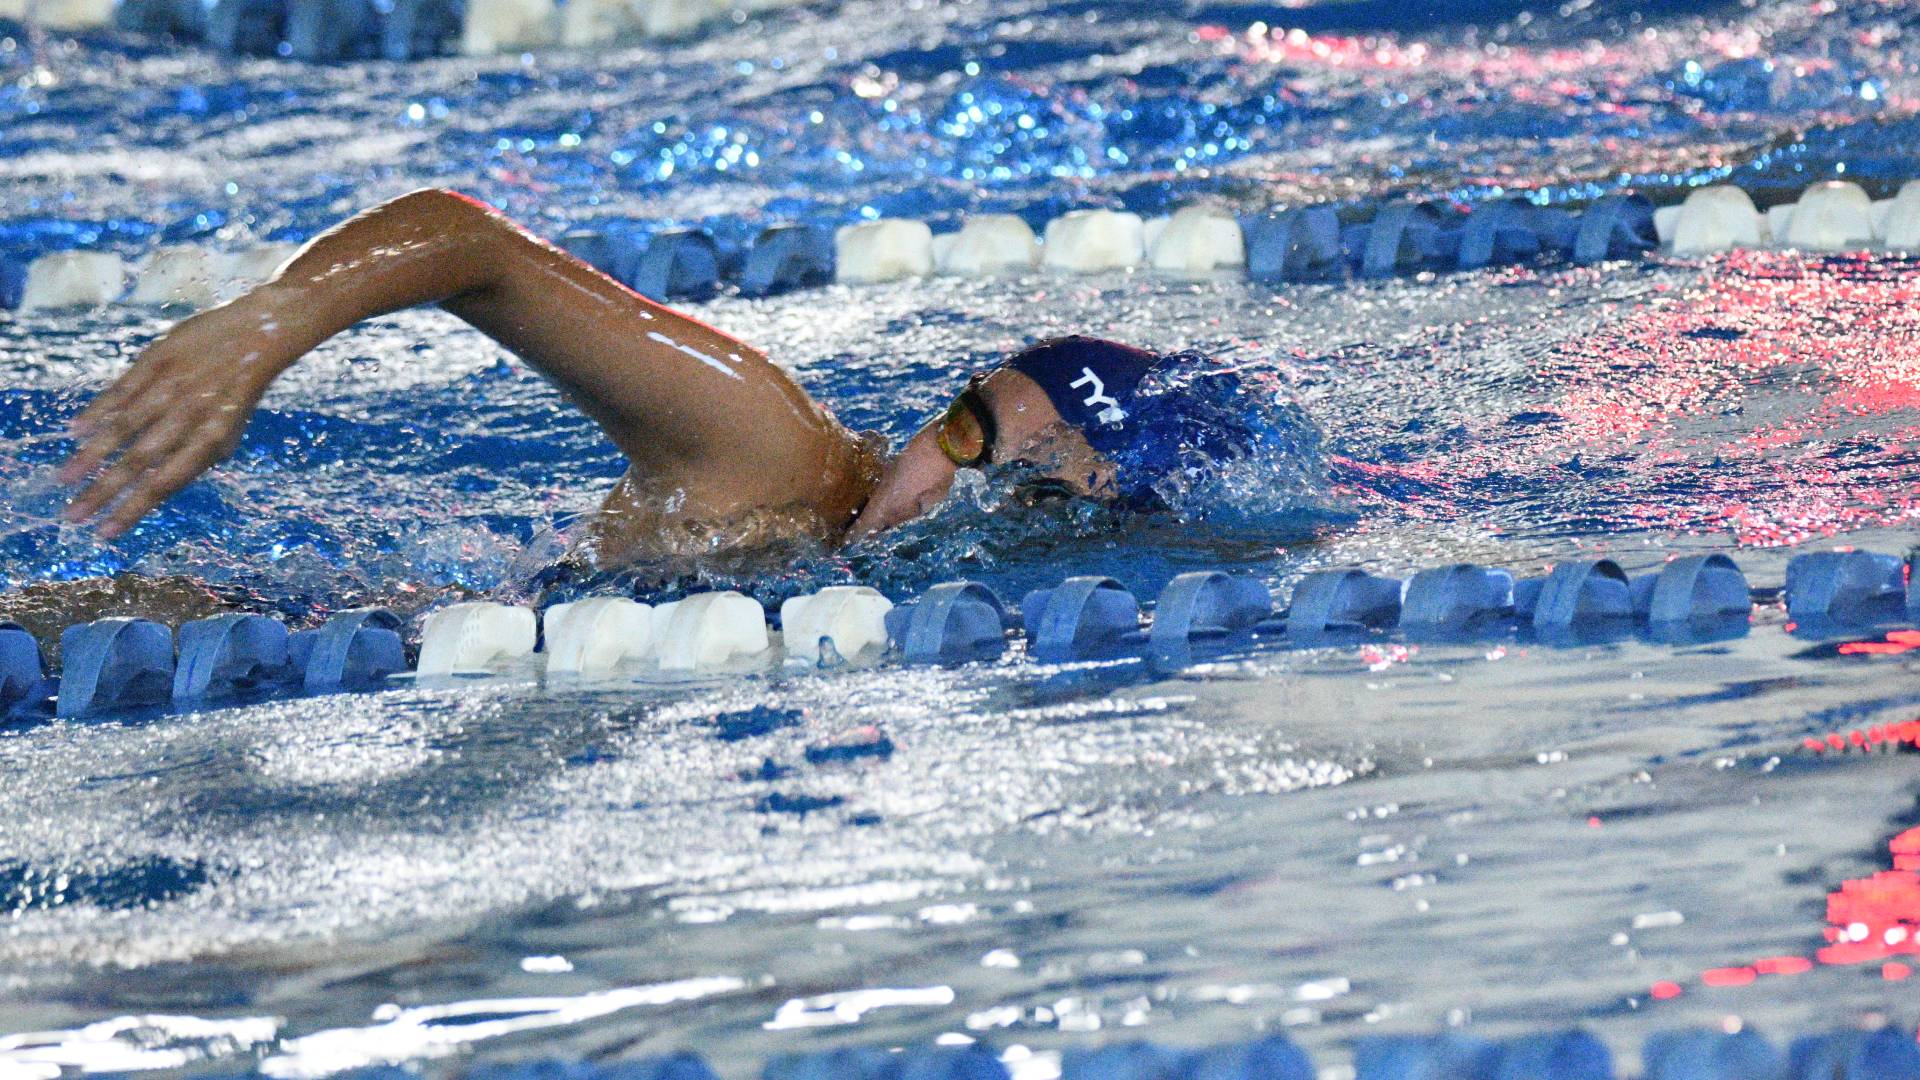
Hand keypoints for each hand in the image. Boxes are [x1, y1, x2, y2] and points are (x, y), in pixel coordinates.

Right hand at [59, 302, 285, 538]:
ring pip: (123, 428)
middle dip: (103, 492)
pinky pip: (122, 390)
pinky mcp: (157, 360)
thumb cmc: (238, 393)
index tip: (106, 532)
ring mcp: (171, 387)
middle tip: (73, 516)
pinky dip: (98, 411)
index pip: (165, 484)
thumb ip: (199, 458)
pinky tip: (76, 431)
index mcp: (211, 439)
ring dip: (91, 456)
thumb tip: (162, 486)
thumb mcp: (229, 432)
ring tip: (65, 480)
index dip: (134, 510)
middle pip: (138, 463)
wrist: (256, 336)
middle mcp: (189, 416)